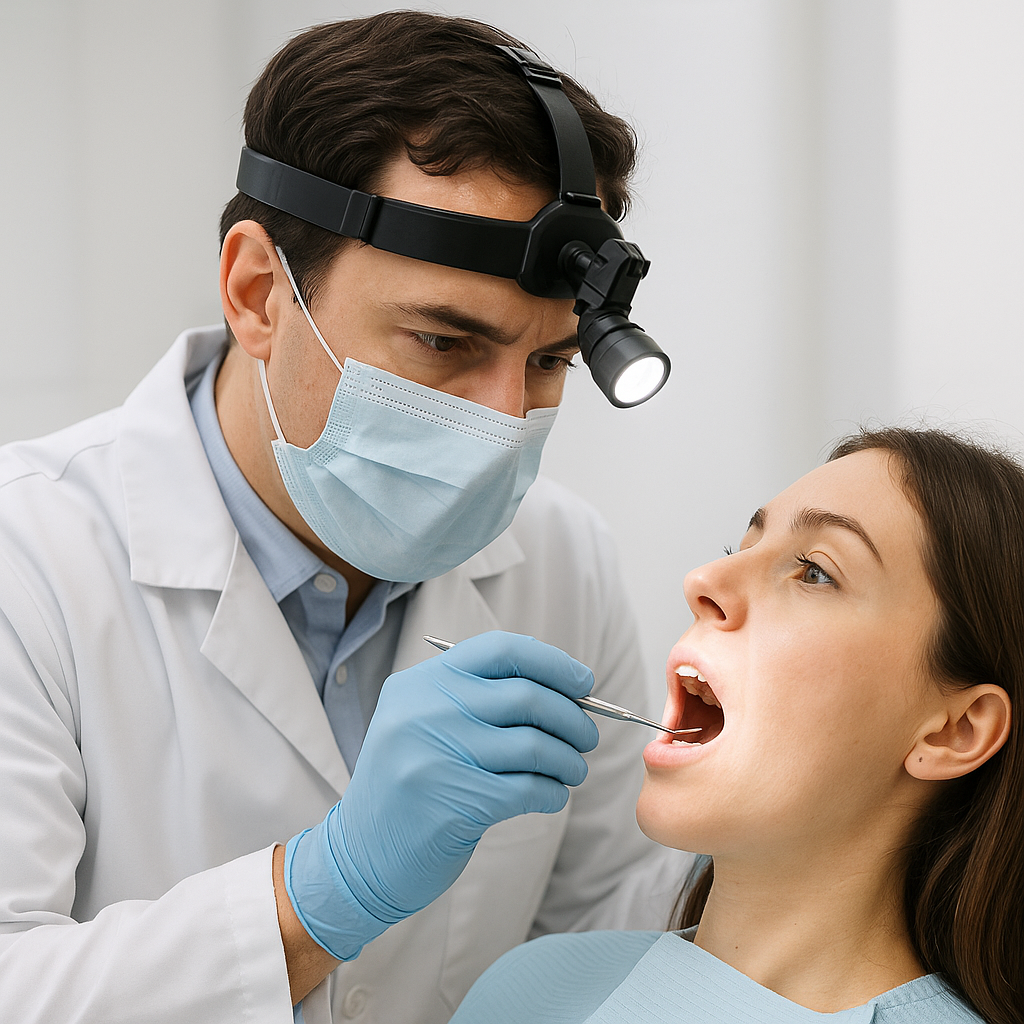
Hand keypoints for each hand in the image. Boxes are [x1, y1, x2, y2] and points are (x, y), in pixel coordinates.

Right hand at [283, 631, 598, 959]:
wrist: (360, 857)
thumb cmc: (411, 785)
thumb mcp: (425, 723)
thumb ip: (479, 698)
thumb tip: (566, 688)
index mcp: (420, 683)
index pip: (500, 649)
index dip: (552, 662)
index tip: (583, 682)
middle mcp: (424, 711)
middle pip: (526, 695)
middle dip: (572, 716)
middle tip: (586, 736)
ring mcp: (436, 757)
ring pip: (534, 744)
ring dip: (568, 759)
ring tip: (573, 770)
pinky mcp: (454, 804)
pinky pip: (529, 788)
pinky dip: (554, 792)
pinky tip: (552, 796)